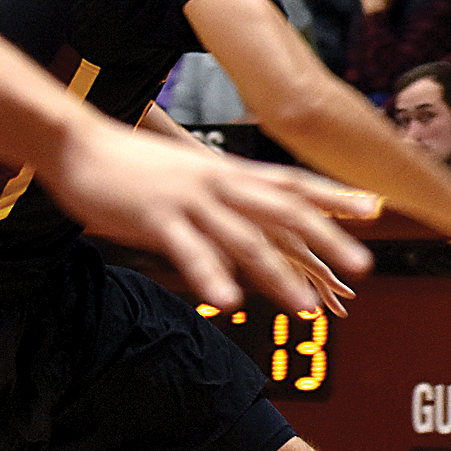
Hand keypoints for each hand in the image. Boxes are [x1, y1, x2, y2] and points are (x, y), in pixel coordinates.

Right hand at [42, 127, 376, 313]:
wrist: (76, 142)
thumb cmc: (140, 164)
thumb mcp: (196, 173)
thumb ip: (230, 194)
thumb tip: (260, 213)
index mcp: (231, 172)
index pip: (295, 183)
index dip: (335, 197)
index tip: (374, 211)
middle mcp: (220, 184)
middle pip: (286, 212)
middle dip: (329, 240)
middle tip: (364, 267)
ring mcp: (191, 201)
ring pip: (245, 240)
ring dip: (278, 276)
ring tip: (307, 308)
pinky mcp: (157, 219)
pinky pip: (190, 253)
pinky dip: (212, 278)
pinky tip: (230, 304)